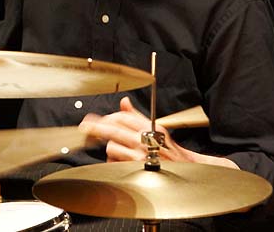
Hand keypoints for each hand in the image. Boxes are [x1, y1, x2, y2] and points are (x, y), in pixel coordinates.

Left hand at [79, 97, 238, 168]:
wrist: (189, 173)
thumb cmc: (170, 151)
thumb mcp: (157, 130)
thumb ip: (136, 117)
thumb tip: (123, 101)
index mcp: (150, 127)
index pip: (121, 118)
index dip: (105, 118)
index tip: (93, 120)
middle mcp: (146, 140)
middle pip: (113, 130)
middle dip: (96, 128)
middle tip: (84, 127)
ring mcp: (141, 156)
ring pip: (112, 148)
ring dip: (111, 151)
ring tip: (121, 154)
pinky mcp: (137, 170)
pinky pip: (116, 164)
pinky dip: (115, 164)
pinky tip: (123, 164)